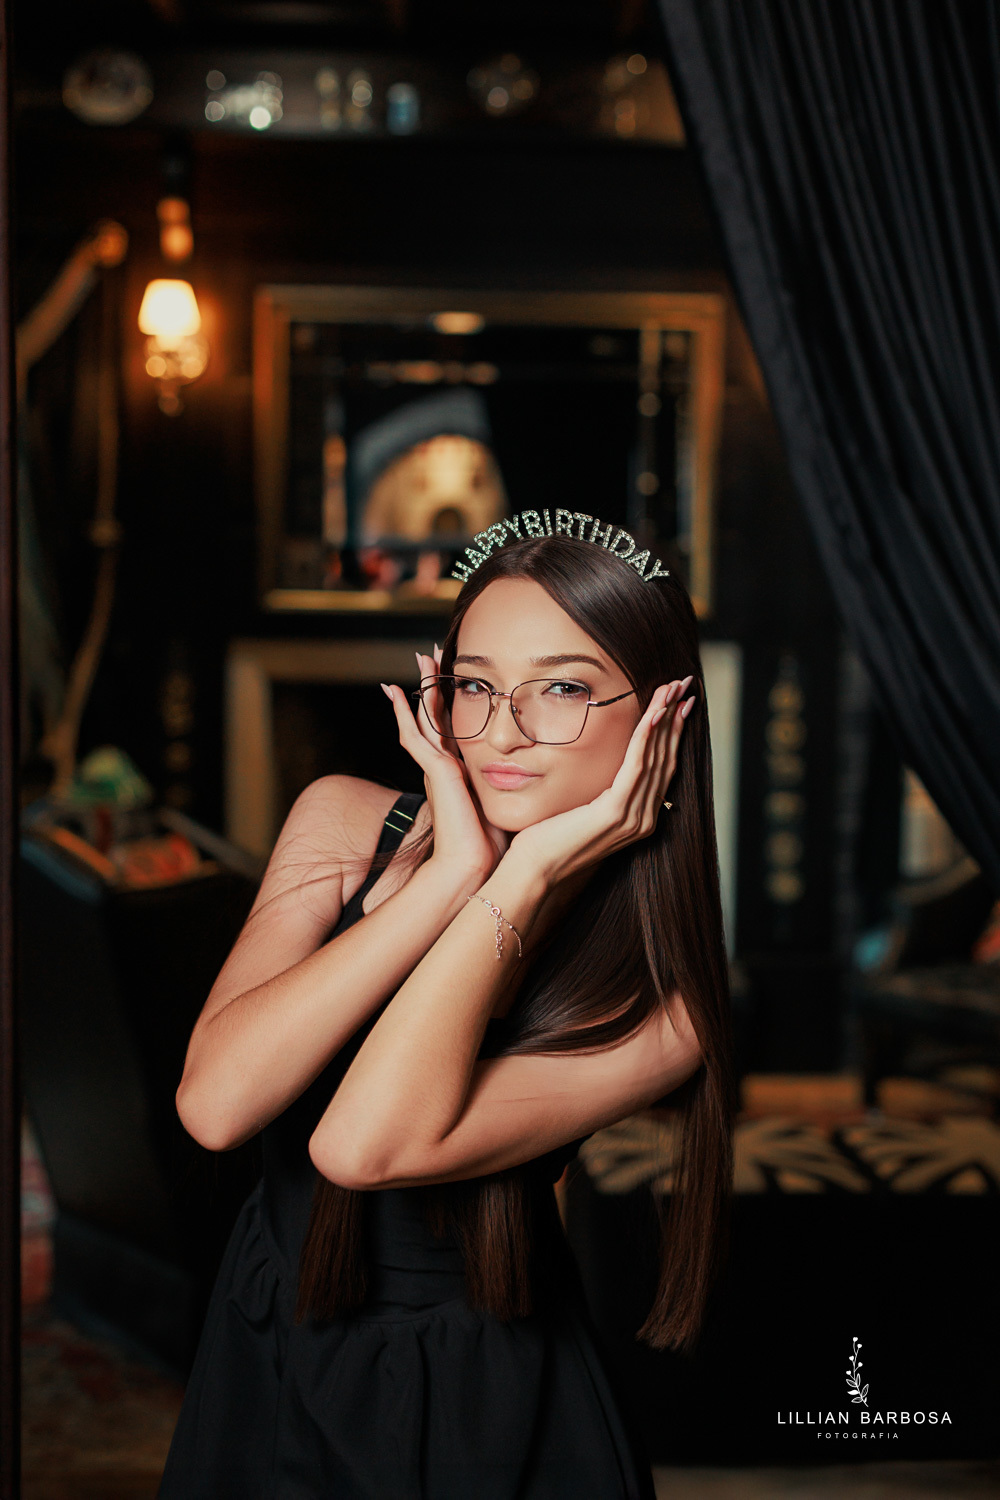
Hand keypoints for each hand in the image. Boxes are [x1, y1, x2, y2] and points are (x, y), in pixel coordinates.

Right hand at [380, 650, 510, 881]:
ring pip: (424, 718)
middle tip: (429, 654)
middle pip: (436, 715)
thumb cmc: (494, 843)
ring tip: (418, 658)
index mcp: (461, 773)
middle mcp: (444, 766)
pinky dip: (403, 712)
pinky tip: (395, 691)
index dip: (453, 703)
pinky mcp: (432, 770)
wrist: (473, 865)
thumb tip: (544, 776)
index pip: (455, 728)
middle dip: (434, 684)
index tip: (459, 679)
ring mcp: (435, 767)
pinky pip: (413, 734)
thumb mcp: (508, 804)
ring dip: (421, 686)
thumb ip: (520, 787)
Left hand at [504, 676, 694, 888]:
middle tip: (685, 684)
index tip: (680, 702)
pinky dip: (646, 738)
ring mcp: (633, 818)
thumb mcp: (583, 809)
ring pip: (656, 757)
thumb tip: (605, 767)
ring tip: (673, 689)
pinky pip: (636, 767)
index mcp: (639, 817)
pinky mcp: (615, 813)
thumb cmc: (550, 839)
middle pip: (667, 758)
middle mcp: (644, 818)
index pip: (664, 767)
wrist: (535, 871)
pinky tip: (653, 714)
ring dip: (665, 719)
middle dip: (676, 717)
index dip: (674, 732)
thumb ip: (602, 792)